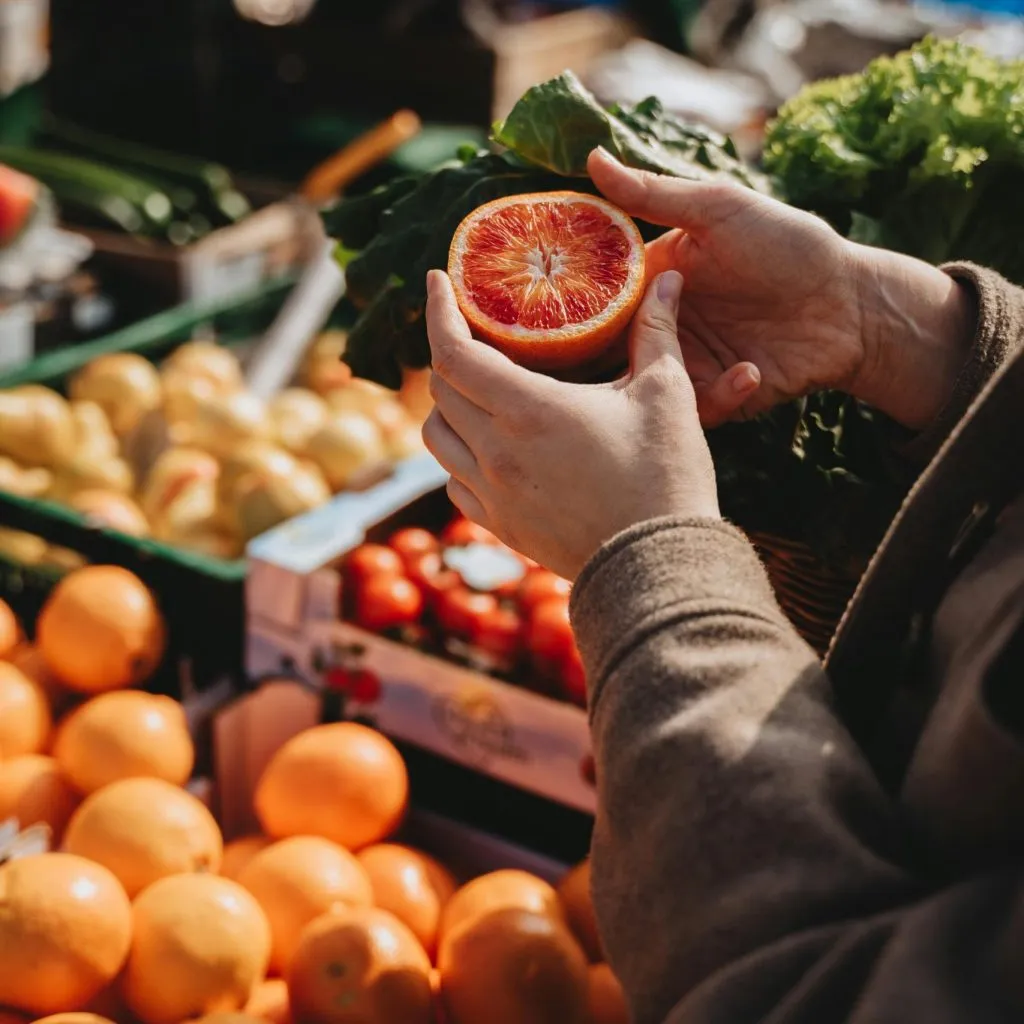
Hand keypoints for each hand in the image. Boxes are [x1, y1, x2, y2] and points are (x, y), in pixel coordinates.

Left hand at [421, 269, 717, 580]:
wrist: (658, 566)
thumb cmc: (665, 478)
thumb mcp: (666, 395)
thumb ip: (656, 331)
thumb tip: (668, 278)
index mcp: (528, 410)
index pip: (453, 350)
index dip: (437, 311)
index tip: (436, 282)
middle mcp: (495, 451)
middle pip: (440, 389)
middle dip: (449, 351)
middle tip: (474, 333)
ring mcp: (492, 494)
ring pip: (437, 437)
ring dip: (447, 406)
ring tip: (477, 390)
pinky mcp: (499, 526)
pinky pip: (454, 481)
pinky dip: (459, 455)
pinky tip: (489, 447)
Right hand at [589, 149, 974, 430]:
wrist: (853, 304)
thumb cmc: (790, 245)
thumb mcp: (720, 210)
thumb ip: (653, 194)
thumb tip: (591, 157)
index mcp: (654, 278)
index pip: (596, 295)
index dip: (571, 303)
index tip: (552, 311)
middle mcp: (663, 323)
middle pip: (610, 350)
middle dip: (604, 359)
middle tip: (612, 358)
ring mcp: (688, 363)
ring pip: (645, 386)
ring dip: (661, 380)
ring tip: (684, 367)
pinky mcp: (716, 397)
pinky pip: (695, 409)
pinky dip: (719, 396)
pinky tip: (752, 370)